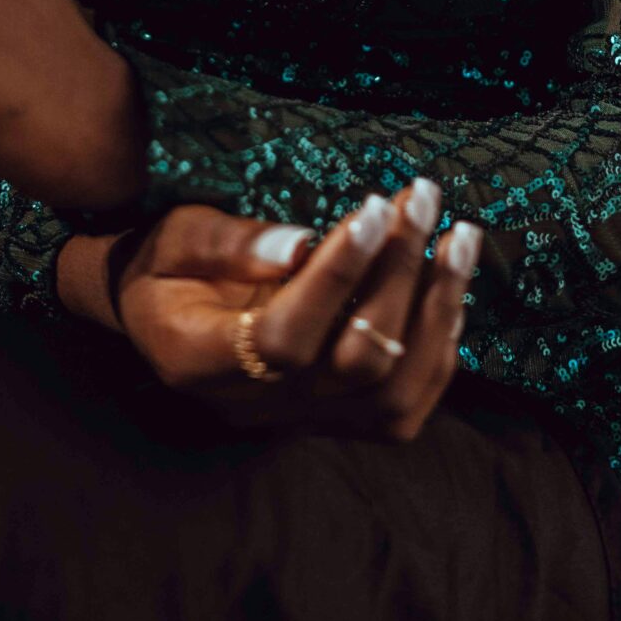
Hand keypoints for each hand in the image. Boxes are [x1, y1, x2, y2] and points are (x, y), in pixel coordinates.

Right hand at [103, 181, 484, 440]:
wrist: (160, 316)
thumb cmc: (166, 264)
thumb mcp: (176, 237)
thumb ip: (232, 244)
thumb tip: (302, 245)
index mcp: (199, 360)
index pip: (283, 337)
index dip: (336, 276)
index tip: (374, 206)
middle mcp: (255, 407)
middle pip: (353, 363)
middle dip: (400, 274)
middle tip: (423, 197)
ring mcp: (300, 422)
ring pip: (391, 393)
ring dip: (436, 311)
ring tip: (460, 237)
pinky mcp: (334, 421)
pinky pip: (403, 406)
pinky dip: (440, 349)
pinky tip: (453, 288)